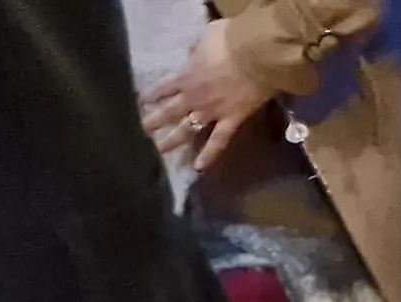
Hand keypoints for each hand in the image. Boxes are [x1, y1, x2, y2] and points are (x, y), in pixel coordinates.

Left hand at [142, 20, 275, 170]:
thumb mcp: (209, 35)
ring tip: (160, 150)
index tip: (143, 102)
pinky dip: (209, 154)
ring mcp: (211, 112)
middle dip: (153, 122)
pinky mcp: (231, 120)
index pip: (164, 88)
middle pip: (168, 113)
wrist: (257, 53)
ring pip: (186, 130)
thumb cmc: (233, 40)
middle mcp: (194, 98)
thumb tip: (192, 49)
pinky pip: (218, 140)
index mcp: (187, 77)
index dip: (152, 95)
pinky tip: (199, 168)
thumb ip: (198, 45)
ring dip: (172, 141)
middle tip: (143, 130)